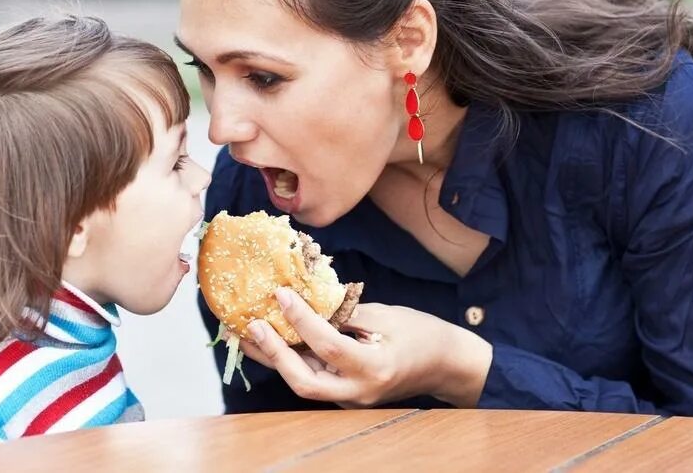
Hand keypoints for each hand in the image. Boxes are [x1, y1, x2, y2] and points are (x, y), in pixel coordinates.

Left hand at [240, 288, 492, 408]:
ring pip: (302, 383)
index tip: (281, 294)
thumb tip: (309, 299)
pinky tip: (270, 340)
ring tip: (246, 333)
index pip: (328, 345)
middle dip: (274, 354)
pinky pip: (310, 378)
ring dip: (273, 358)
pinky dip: (288, 359)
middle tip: (253, 324)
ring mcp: (350, 398)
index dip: (301, 319)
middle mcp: (358, 391)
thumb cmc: (422, 335)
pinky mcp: (344, 393)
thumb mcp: (388, 314)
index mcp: (374, 368)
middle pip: (305, 382)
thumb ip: (347, 311)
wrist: (445, 365)